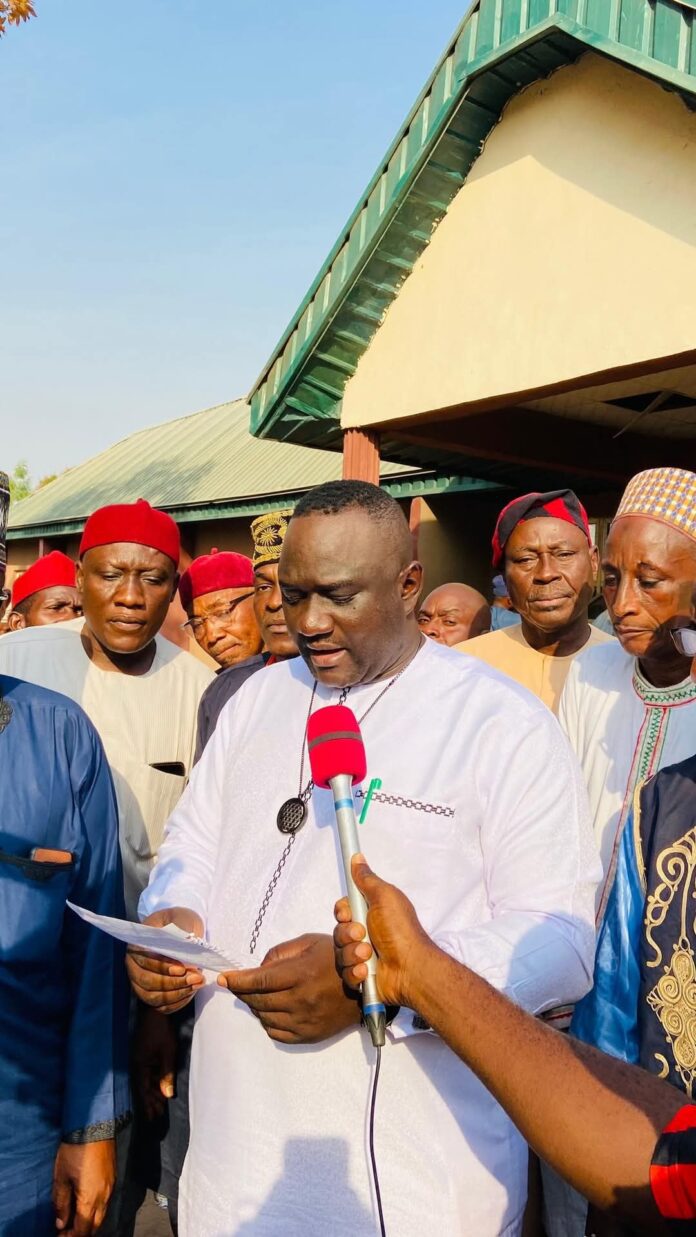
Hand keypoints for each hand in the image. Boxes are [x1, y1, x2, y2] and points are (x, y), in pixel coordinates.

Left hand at [53, 1140, 114, 1234]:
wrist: (94, 1126)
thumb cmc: (74, 1151)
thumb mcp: (61, 1178)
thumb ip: (61, 1203)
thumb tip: (61, 1223)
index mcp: (90, 1199)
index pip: (82, 1230)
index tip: (60, 1235)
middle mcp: (104, 1197)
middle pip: (95, 1226)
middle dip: (81, 1232)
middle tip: (66, 1230)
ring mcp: (111, 1187)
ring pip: (102, 1214)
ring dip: (89, 1221)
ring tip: (74, 1219)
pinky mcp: (113, 1178)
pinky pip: (105, 1202)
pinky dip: (95, 1210)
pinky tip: (85, 1204)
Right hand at [126, 908, 204, 1012]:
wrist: (181, 927)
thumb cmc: (179, 921)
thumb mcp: (182, 919)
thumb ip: (182, 933)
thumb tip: (186, 948)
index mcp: (137, 945)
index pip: (144, 960)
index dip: (162, 967)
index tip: (181, 969)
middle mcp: (134, 966)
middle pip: (147, 982)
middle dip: (172, 983)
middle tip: (195, 978)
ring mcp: (141, 982)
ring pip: (153, 997)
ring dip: (177, 994)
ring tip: (197, 984)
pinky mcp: (152, 993)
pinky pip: (161, 1006)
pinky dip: (177, 1002)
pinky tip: (191, 992)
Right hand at [132, 1006, 177, 1120]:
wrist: (155, 1010)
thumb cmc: (161, 1030)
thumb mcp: (168, 1053)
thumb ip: (166, 1074)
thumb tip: (167, 1095)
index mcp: (139, 1065)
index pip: (143, 1090)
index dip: (148, 1105)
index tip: (153, 1118)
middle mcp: (135, 1064)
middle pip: (142, 1087)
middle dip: (150, 1101)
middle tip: (157, 1115)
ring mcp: (137, 1059)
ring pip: (144, 1080)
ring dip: (152, 1092)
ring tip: (160, 1104)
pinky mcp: (142, 1054)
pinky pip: (146, 1072)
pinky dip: (152, 1080)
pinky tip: (159, 1086)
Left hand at [218, 933, 360, 1043]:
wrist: (366, 988)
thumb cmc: (336, 958)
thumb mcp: (309, 943)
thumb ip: (280, 954)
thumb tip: (258, 968)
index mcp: (301, 974)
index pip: (259, 981)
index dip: (238, 981)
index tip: (223, 978)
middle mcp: (301, 1001)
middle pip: (258, 1001)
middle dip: (242, 992)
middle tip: (235, 984)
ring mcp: (304, 1022)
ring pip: (265, 1017)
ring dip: (254, 1006)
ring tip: (256, 995)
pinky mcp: (308, 1036)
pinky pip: (276, 1033)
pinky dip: (267, 1021)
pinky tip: (270, 1010)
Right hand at [333, 853, 431, 1007]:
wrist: (410, 968)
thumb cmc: (401, 930)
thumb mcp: (384, 897)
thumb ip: (367, 879)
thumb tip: (357, 857)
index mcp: (370, 914)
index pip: (343, 911)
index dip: (342, 912)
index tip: (348, 914)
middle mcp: (365, 934)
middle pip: (338, 931)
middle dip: (348, 934)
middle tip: (363, 934)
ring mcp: (362, 957)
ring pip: (340, 953)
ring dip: (353, 954)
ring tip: (369, 955)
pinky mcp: (361, 977)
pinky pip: (345, 973)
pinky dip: (356, 972)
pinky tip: (367, 971)